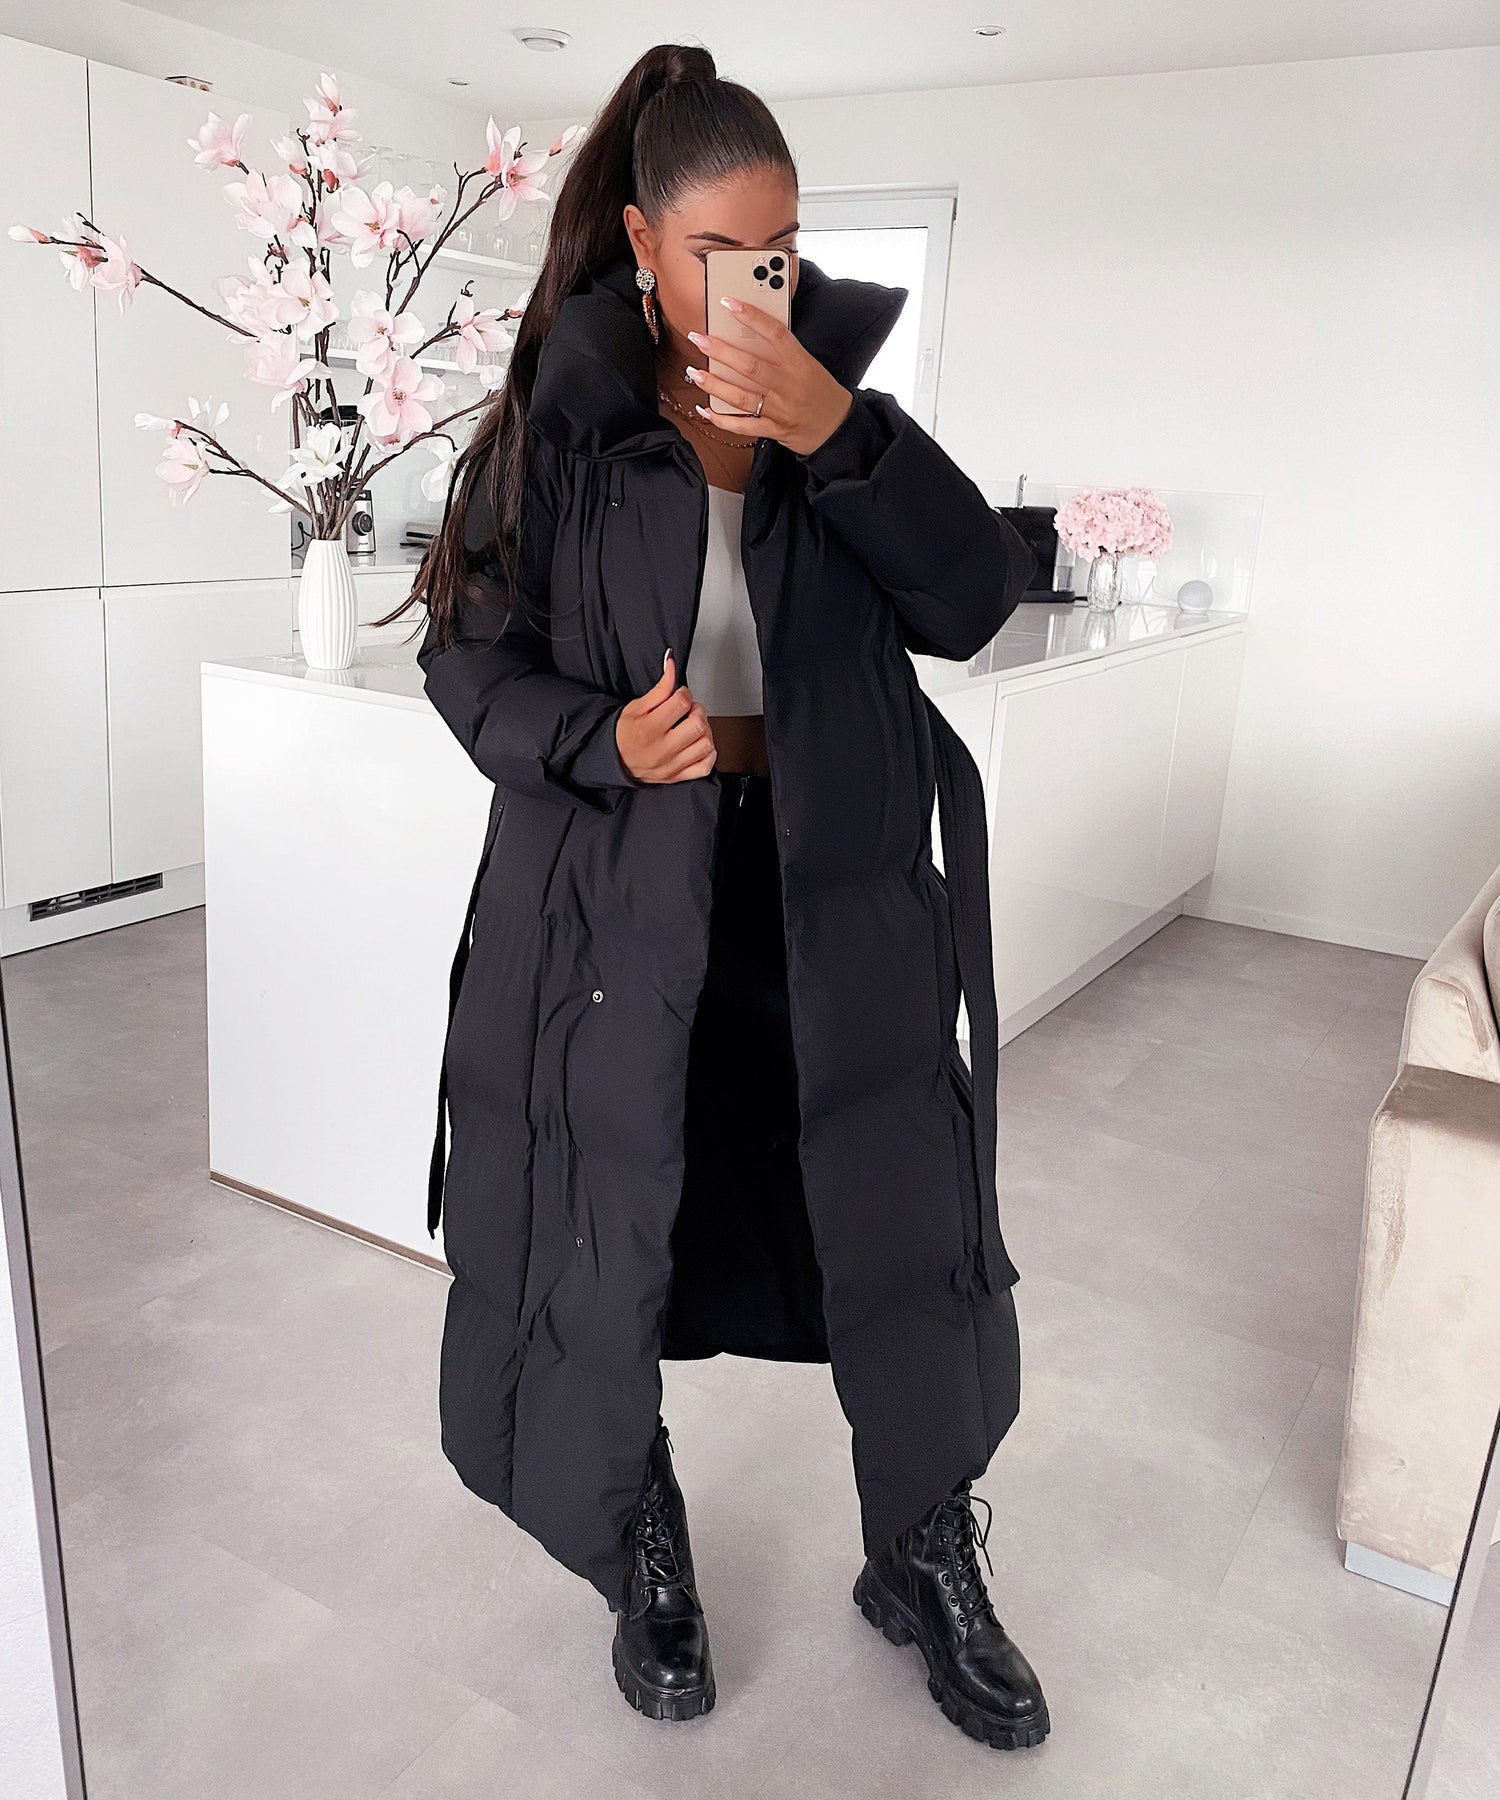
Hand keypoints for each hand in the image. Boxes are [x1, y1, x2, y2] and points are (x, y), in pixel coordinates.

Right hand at [616, 650, 717, 782]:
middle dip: (698, 711)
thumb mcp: (637, 706)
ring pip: (706, 745)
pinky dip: (708, 753)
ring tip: (693, 726)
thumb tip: (672, 664)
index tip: (680, 695)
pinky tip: (698, 744)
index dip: (684, 693)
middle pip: (698, 725)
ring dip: (705, 730)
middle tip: (689, 710)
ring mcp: (671, 765)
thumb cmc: (625, 733)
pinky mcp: (678, 776)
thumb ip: (660, 687)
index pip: (681, 703)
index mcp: (649, 729)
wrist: (616, 760)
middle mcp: (662, 750)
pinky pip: (705, 767)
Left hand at [684, 294, 851, 456]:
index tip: (728, 303)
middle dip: (721, 351)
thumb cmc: (820, 390)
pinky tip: (705, 410)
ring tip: (695, 373)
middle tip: (699, 338)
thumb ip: (782, 352)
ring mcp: (781, 409)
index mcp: (800, 363)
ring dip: (714, 385)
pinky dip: (722, 420)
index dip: (751, 316)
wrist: (837, 427)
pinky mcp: (775, 430)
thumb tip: (746, 336)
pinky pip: (744, 426)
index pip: (774, 334)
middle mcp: (790, 385)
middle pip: (750, 366)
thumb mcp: (808, 364)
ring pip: (742, 396)